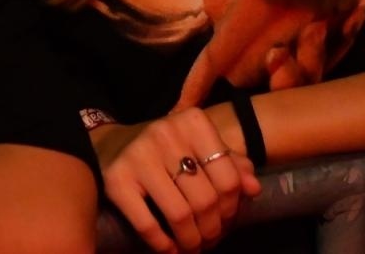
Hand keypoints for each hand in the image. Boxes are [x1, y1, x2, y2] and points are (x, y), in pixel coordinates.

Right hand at [93, 110, 261, 252]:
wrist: (111, 144)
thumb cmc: (165, 149)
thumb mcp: (199, 147)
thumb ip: (230, 165)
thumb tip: (254, 189)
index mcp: (193, 122)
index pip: (229, 177)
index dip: (232, 209)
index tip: (226, 223)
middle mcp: (166, 133)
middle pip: (206, 200)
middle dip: (211, 230)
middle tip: (208, 241)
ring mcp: (139, 156)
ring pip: (180, 215)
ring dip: (190, 242)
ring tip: (192, 248)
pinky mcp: (116, 180)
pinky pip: (147, 224)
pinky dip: (162, 245)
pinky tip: (169, 249)